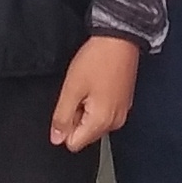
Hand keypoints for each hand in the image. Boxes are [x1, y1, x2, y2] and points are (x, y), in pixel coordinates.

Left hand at [50, 35, 142, 150]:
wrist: (120, 39)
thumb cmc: (97, 60)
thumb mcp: (71, 88)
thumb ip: (62, 118)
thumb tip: (56, 139)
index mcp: (101, 122)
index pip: (74, 143)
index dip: (65, 125)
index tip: (70, 103)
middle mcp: (115, 122)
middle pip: (85, 134)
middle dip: (77, 117)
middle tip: (80, 92)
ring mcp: (122, 112)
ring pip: (93, 123)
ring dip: (87, 109)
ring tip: (90, 86)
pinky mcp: (124, 103)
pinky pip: (104, 112)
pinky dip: (97, 102)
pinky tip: (98, 83)